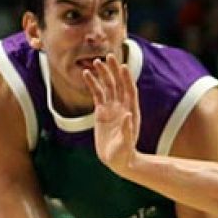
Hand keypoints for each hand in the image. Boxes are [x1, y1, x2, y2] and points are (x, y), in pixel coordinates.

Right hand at [82, 52, 142, 174]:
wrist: (119, 161)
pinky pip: (97, 95)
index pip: (130, 91)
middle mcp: (122, 107)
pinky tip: (87, 74)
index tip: (122, 66)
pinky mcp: (101, 112)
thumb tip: (127, 116)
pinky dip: (92, 84)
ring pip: (107, 87)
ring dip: (102, 74)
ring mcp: (111, 108)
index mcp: (131, 112)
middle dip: (113, 71)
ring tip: (95, 62)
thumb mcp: (126, 144)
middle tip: (107, 56)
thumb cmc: (124, 154)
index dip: (126, 79)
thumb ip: (127, 131)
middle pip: (118, 85)